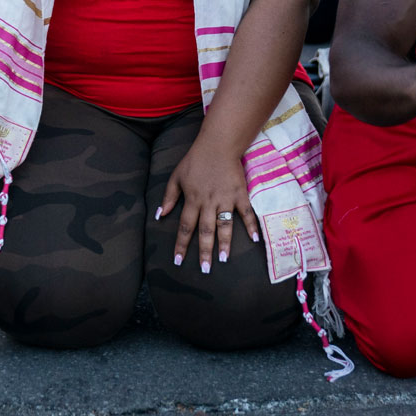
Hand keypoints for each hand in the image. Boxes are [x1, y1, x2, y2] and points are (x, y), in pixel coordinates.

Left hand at [158, 141, 257, 272]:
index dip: (181, 245)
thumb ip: (169, 197)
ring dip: (224, 243)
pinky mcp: (240, 194)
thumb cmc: (195, 161)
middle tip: (205, 270)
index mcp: (192, 199)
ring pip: (224, 225)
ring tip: (224, 260)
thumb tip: (160, 215)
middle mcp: (208, 202)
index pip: (185, 226)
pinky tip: (254, 239)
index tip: (178, 261)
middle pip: (205, 231)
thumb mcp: (177, 176)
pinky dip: (251, 225)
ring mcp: (226, 199)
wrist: (218, 145)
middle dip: (204, 251)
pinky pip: (246, 212)